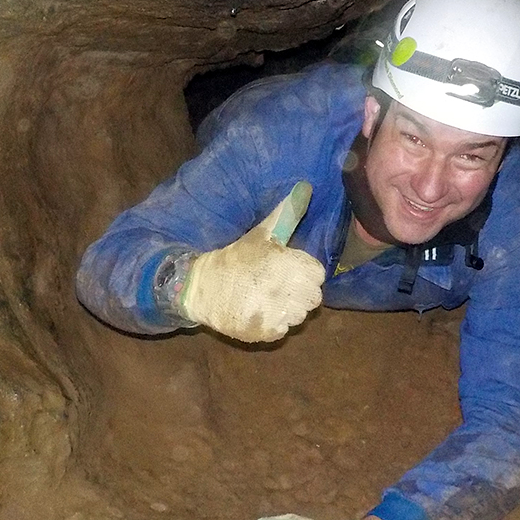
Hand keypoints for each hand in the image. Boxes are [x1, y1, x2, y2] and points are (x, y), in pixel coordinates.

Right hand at [179, 182, 324, 341]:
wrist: (202, 287)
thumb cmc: (236, 257)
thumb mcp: (263, 233)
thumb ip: (288, 213)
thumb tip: (306, 186)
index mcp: (291, 265)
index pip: (318, 275)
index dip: (303, 272)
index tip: (287, 270)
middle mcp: (288, 291)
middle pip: (312, 298)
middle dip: (298, 292)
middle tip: (276, 284)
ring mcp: (277, 315)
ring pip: (300, 316)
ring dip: (288, 309)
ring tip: (266, 298)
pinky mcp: (266, 333)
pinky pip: (284, 331)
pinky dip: (274, 324)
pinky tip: (259, 311)